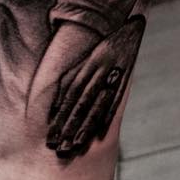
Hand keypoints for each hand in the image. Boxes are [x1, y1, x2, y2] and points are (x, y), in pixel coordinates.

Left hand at [46, 15, 146, 157]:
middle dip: (70, 126)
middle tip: (60, 148)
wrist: (128, 31)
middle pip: (81, 104)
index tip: (51, 136)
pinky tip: (101, 132)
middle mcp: (98, 73)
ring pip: (97, 105)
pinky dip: (109, 115)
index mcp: (85, 69)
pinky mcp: (125, 81)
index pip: (70, 97)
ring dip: (87, 126)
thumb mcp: (83, 62)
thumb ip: (68, 82)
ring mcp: (113, 77)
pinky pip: (116, 100)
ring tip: (76, 145)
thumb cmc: (100, 50)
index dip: (60, 117)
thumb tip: (53, 105)